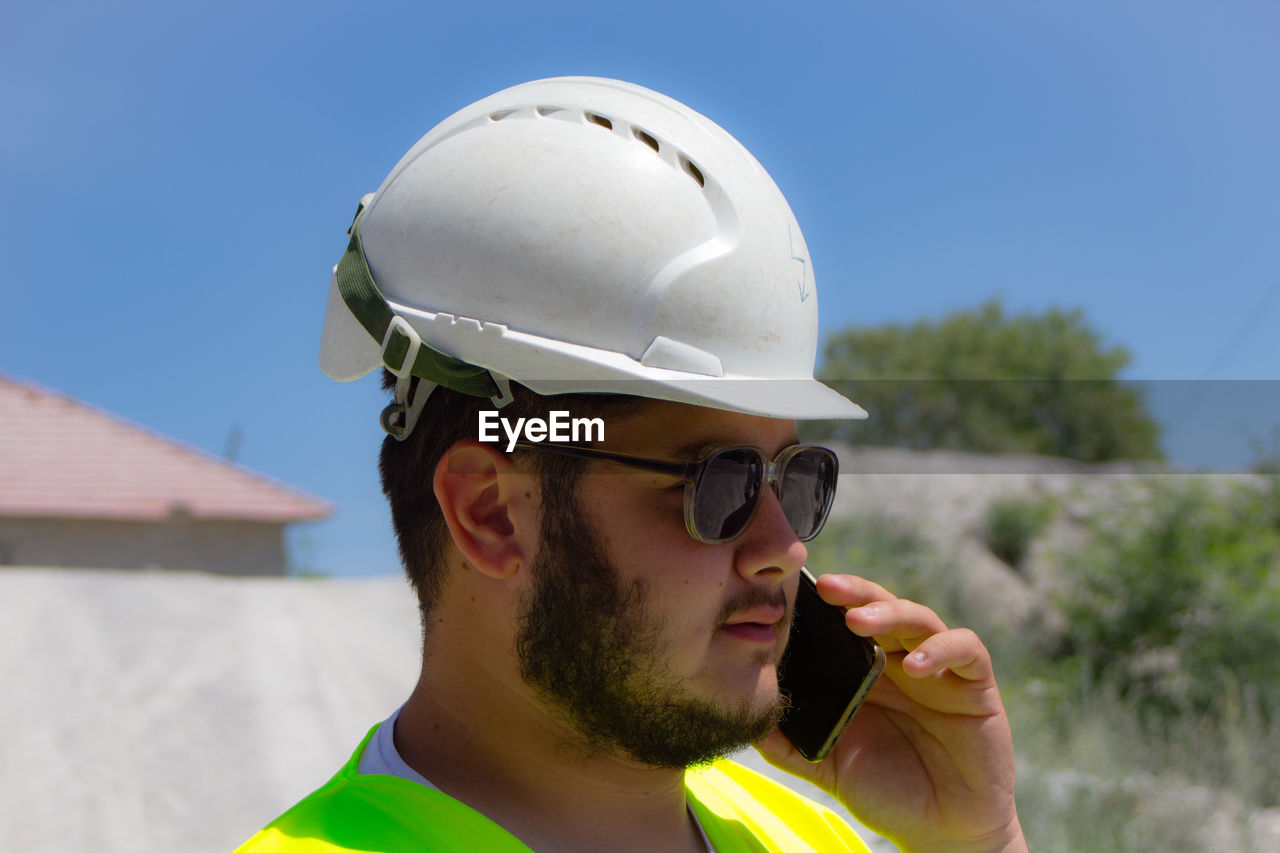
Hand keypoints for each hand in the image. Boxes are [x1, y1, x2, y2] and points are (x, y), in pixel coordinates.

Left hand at [756, 574, 1026, 852]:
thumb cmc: (885, 791)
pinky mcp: (976, 685)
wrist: (942, 831)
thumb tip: (744, 718)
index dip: (824, 603)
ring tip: (858, 621)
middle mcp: (902, 659)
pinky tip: (914, 666)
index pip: (845, 619)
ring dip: (889, 614)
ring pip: (919, 618)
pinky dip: (940, 650)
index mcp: (865, 669)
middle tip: (826, 587)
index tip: (791, 592)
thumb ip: (789, 742)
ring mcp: (940, 668)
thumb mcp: (828, 763)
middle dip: (854, 593)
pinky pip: (965, 649)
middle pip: (880, 607)